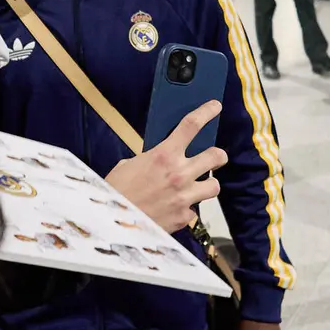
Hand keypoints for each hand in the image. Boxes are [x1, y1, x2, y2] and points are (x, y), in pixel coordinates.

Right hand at [104, 101, 226, 231]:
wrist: (112, 222)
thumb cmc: (115, 192)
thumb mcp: (127, 166)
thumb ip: (149, 161)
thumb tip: (159, 161)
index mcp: (163, 155)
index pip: (191, 126)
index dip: (206, 112)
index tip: (215, 107)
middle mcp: (179, 174)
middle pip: (216, 156)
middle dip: (218, 156)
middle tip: (214, 157)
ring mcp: (185, 197)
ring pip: (214, 185)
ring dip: (207, 184)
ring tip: (197, 186)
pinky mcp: (185, 217)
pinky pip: (194, 210)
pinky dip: (186, 208)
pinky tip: (174, 208)